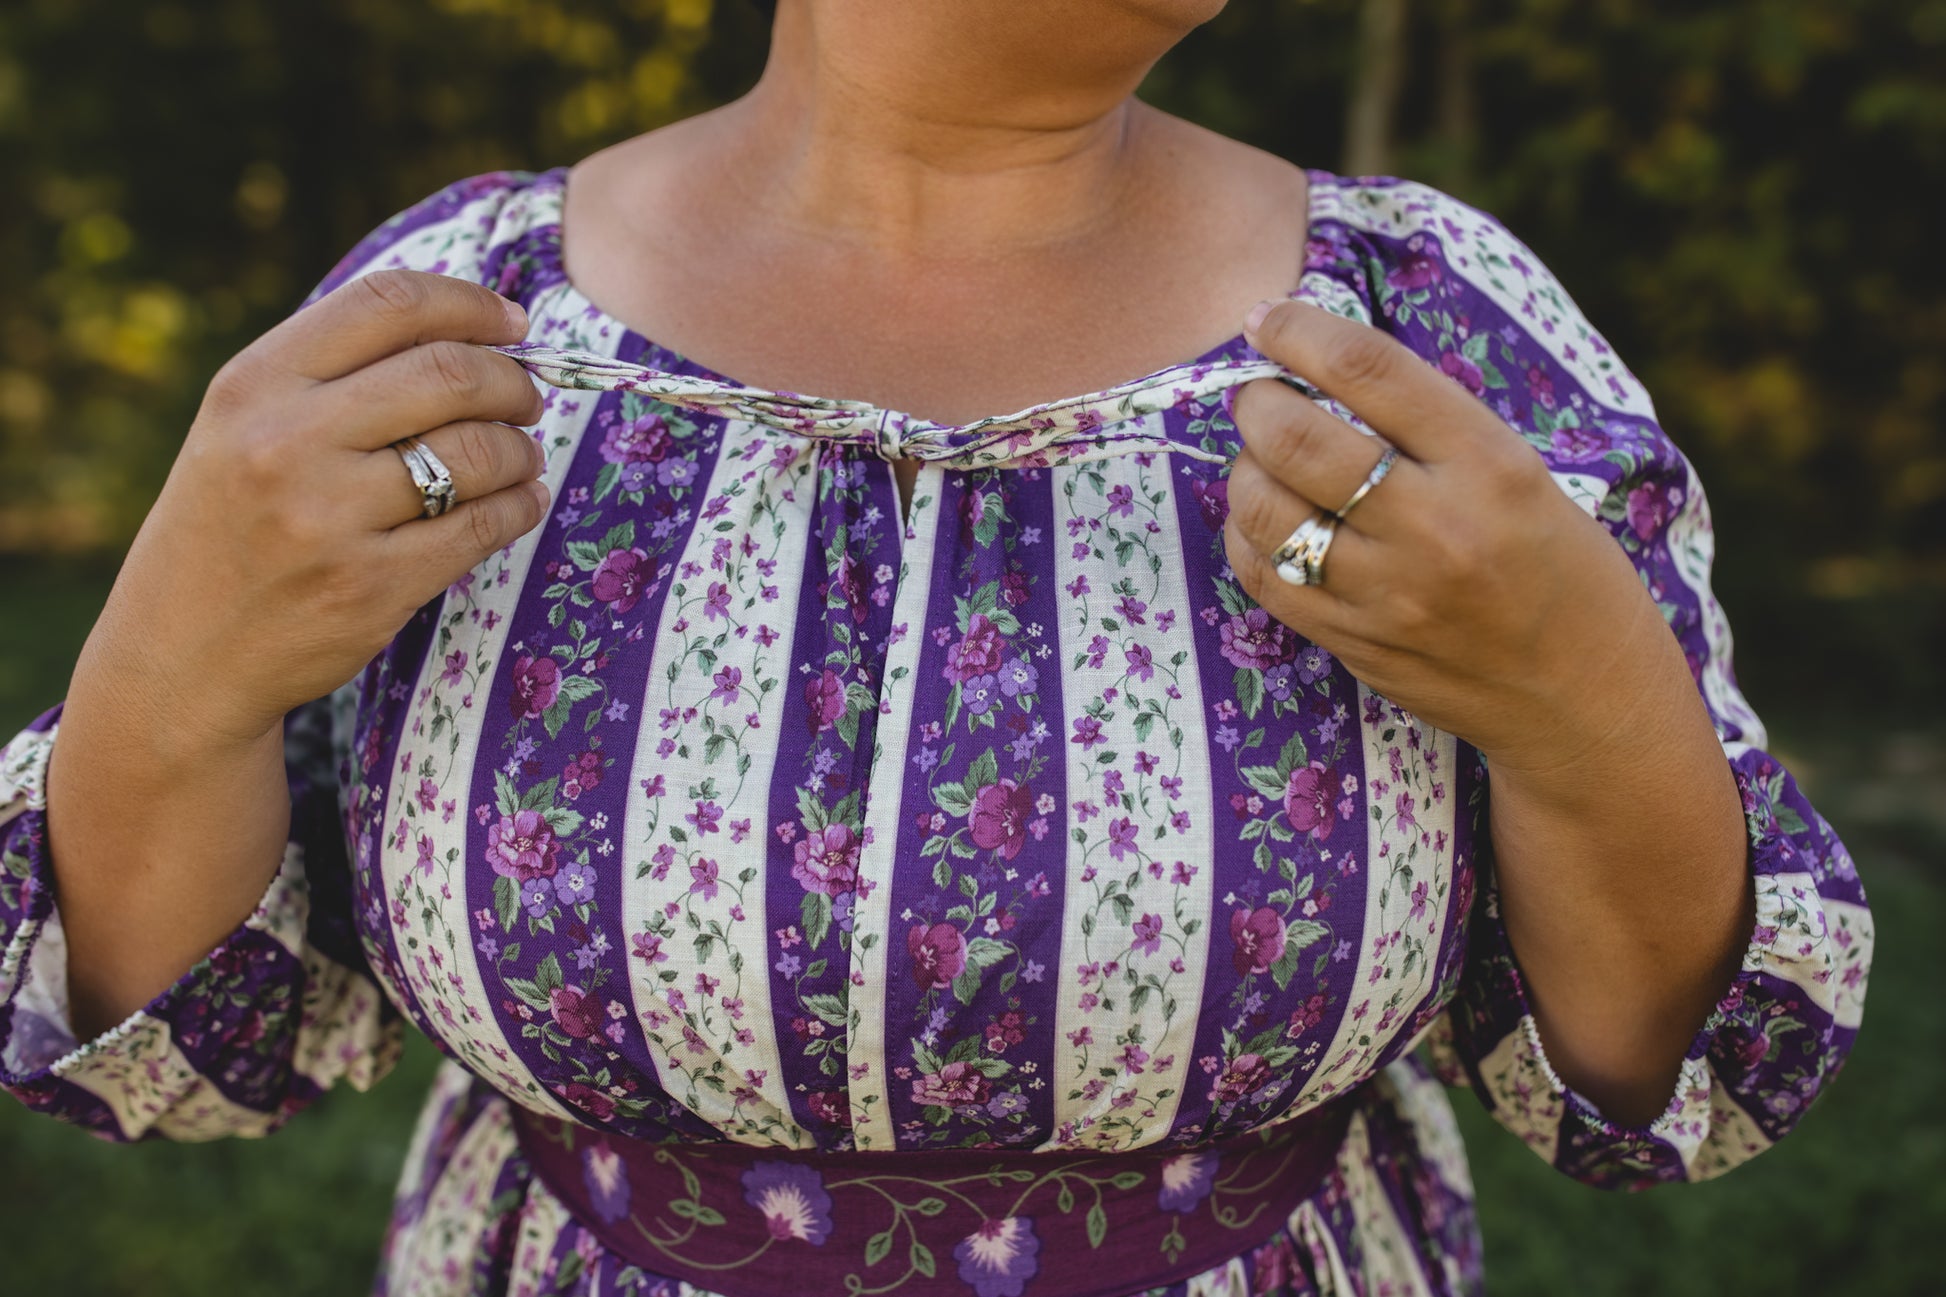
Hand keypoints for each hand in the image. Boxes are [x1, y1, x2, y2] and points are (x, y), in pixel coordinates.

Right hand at [76, 269, 549, 752]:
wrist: (181, 650)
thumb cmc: (231, 524)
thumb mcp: (242, 425)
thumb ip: (332, 373)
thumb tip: (469, 332)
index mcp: (255, 384)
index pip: (389, 303)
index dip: (471, 305)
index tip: (512, 324)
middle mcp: (287, 442)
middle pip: (450, 374)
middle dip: (512, 383)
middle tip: (526, 400)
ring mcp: (331, 518)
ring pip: (479, 452)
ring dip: (522, 450)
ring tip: (520, 457)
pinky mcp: (373, 586)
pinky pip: (484, 527)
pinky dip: (521, 507)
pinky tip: (520, 502)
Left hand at [1221, 299, 1671, 773]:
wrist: (1583, 695)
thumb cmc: (1559, 567)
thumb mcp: (1519, 472)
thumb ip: (1428, 426)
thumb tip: (1319, 366)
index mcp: (1489, 463)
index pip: (1368, 369)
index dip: (1298, 330)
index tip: (1268, 320)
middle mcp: (1434, 527)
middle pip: (1296, 438)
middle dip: (1256, 401)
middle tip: (1259, 394)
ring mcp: (1386, 594)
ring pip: (1262, 508)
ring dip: (1244, 467)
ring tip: (1264, 459)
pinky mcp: (1353, 643)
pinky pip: (1262, 575)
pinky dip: (1247, 534)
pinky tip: (1267, 520)